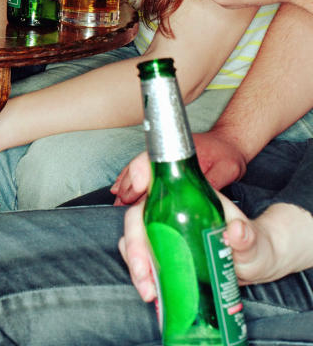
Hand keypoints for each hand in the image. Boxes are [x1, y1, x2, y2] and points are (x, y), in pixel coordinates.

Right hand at [111, 131, 247, 205]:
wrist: (228, 143)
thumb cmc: (227, 154)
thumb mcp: (226, 169)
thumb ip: (214, 181)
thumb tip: (202, 198)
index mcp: (178, 151)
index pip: (153, 158)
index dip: (141, 172)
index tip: (136, 187)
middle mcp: (165, 153)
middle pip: (139, 166)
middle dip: (128, 184)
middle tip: (121, 202)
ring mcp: (162, 159)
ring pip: (136, 169)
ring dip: (126, 185)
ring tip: (118, 202)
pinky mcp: (162, 166)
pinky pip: (140, 173)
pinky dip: (129, 182)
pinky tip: (122, 193)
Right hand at [118, 153, 311, 296]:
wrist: (254, 263)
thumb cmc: (254, 244)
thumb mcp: (253, 239)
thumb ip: (247, 235)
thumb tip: (237, 231)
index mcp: (189, 193)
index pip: (158, 172)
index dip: (140, 170)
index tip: (138, 185)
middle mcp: (169, 208)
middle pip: (137, 214)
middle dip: (135, 242)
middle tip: (144, 270)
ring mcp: (162, 230)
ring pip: (134, 237)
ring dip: (134, 262)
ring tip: (148, 289)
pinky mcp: (161, 251)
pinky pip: (140, 256)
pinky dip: (140, 273)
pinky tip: (151, 290)